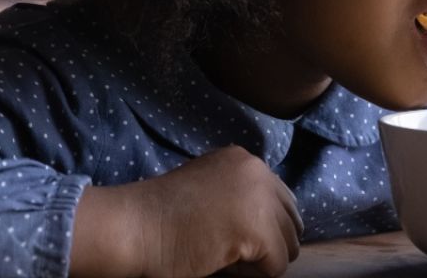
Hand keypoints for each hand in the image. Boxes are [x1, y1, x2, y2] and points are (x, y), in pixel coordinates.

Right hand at [70, 145, 302, 277]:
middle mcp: (259, 172)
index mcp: (246, 160)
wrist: (135, 225)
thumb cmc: (162, 214)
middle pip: (291, 221)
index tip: (236, 237)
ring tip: (227, 258)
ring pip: (289, 245)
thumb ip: (240, 194)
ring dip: (262, 259)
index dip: (265, 227)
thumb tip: (272, 225)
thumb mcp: (209, 187)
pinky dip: (256, 274)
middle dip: (269, 243)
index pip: (282, 199)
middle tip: (233, 252)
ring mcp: (260, 199)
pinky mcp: (256, 230)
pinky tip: (225, 264)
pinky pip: (277, 265)